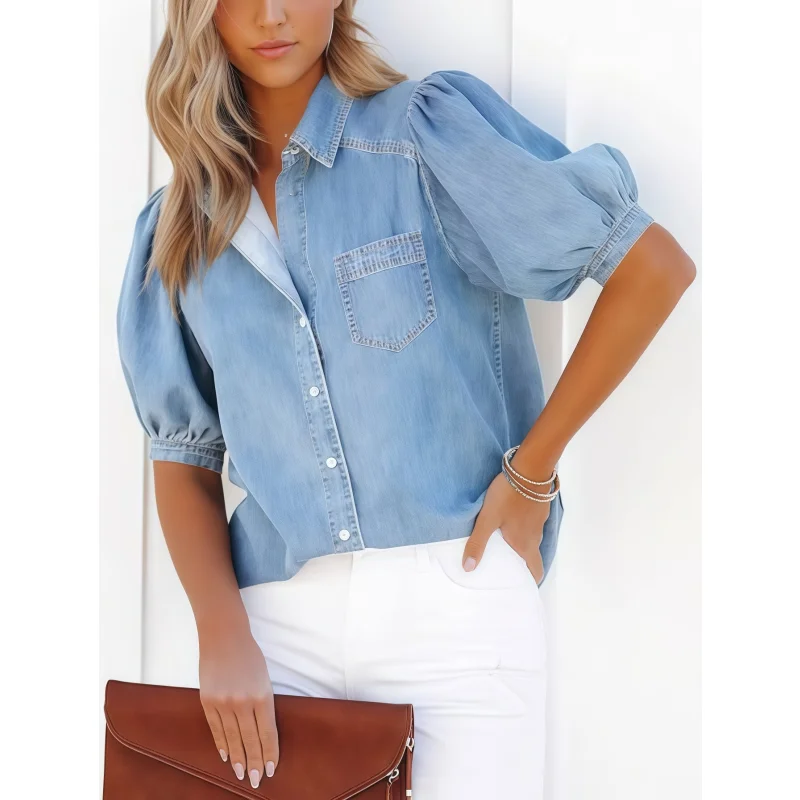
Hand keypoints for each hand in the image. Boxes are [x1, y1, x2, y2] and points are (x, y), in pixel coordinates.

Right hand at [198, 622, 278, 788]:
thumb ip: (263, 703)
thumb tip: (263, 732)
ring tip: (241, 774)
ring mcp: (223, 703)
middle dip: (254, 763)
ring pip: (232, 739)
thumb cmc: (249, 655)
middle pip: (249, 741)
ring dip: (237, 759)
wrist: (223, 636)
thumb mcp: (264, 678)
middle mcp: (243, 702)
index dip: (269, 754)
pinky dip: (221, 744)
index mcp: (262, 695)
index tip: (271, 770)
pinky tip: (225, 756)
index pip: (267, 734)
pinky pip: (216, 729)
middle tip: (256, 780)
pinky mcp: (207, 701)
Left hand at [462, 469, 551, 584]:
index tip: (518, 586)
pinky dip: (522, 528)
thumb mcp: (488, 519)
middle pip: (531, 556)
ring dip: (520, 544)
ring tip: (501, 544)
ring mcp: (539, 521)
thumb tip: (468, 569)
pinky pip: (530, 525)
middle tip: (502, 566)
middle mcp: (535, 536)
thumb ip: (478, 542)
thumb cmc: (508, 496)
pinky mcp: (538, 507)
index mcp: (525, 544)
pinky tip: (509, 522)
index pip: (535, 571)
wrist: (530, 468)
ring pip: (530, 539)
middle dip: (520, 564)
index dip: (528, 581)